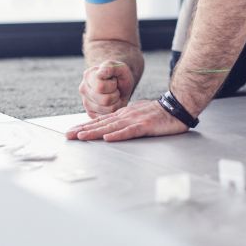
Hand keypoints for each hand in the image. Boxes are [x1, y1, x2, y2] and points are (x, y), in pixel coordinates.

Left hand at [66, 100, 188, 141]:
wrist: (177, 106)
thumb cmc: (158, 113)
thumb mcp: (137, 115)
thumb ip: (124, 120)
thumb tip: (111, 128)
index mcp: (123, 114)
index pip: (100, 121)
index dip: (85, 126)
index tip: (72, 132)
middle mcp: (125, 116)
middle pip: (101, 124)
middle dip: (83, 130)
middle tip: (68, 136)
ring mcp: (135, 120)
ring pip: (111, 127)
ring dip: (95, 133)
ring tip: (81, 137)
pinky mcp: (145, 126)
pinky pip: (130, 131)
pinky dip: (118, 135)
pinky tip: (108, 138)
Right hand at [79, 60, 134, 117]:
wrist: (120, 84)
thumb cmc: (119, 75)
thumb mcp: (119, 68)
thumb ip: (110, 68)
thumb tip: (100, 74)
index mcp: (88, 75)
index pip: (101, 87)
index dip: (112, 84)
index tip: (113, 80)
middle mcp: (83, 89)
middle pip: (105, 100)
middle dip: (116, 94)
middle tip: (115, 89)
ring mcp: (86, 102)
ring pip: (108, 109)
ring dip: (116, 102)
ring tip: (113, 95)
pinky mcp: (91, 113)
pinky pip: (107, 116)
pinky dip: (114, 110)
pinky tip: (111, 103)